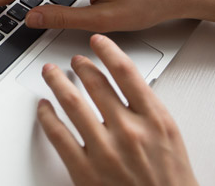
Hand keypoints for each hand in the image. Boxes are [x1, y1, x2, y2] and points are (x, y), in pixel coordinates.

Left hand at [37, 34, 198, 185]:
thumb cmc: (170, 181)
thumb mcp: (170, 139)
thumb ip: (149, 110)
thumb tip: (127, 85)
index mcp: (155, 120)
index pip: (126, 73)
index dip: (108, 51)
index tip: (97, 42)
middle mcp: (129, 131)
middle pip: (96, 84)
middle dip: (80, 66)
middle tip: (74, 60)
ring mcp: (104, 151)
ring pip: (72, 103)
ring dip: (57, 83)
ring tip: (50, 73)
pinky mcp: (84, 170)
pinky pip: (58, 134)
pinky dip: (46, 116)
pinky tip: (43, 107)